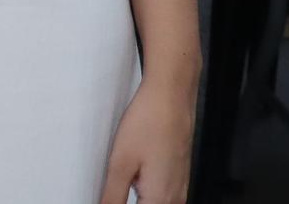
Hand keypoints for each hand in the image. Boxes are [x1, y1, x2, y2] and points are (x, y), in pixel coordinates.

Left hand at [100, 79, 193, 203]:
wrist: (171, 96)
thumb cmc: (149, 122)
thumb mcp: (121, 163)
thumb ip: (112, 196)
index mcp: (161, 199)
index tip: (108, 196)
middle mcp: (176, 197)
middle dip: (126, 199)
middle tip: (113, 186)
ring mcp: (180, 186)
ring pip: (156, 203)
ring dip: (138, 197)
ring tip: (124, 178)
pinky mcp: (179, 175)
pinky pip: (163, 196)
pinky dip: (147, 193)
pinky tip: (135, 177)